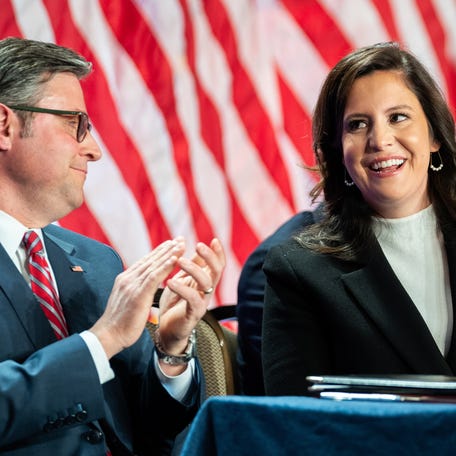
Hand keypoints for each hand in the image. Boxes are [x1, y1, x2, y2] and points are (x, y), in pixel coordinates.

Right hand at [90, 238, 185, 358]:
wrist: (108, 336)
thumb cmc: (120, 323)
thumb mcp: (128, 302)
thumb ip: (135, 291)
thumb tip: (144, 288)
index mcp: (125, 280)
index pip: (145, 262)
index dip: (159, 252)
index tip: (172, 244)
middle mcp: (127, 278)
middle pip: (150, 259)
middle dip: (167, 248)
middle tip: (180, 239)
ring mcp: (131, 285)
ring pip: (154, 265)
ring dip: (169, 254)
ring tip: (181, 245)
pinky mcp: (137, 294)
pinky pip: (154, 277)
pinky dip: (165, 266)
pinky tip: (175, 259)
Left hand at [156, 238, 224, 357]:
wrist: (167, 330)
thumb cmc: (175, 304)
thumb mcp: (183, 280)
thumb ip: (191, 266)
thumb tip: (198, 247)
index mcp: (205, 281)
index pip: (217, 265)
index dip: (218, 253)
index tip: (214, 239)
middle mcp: (207, 291)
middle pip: (217, 271)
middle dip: (209, 257)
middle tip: (198, 245)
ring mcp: (202, 303)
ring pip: (206, 283)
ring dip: (193, 269)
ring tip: (179, 260)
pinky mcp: (193, 315)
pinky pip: (192, 300)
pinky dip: (182, 289)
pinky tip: (171, 281)